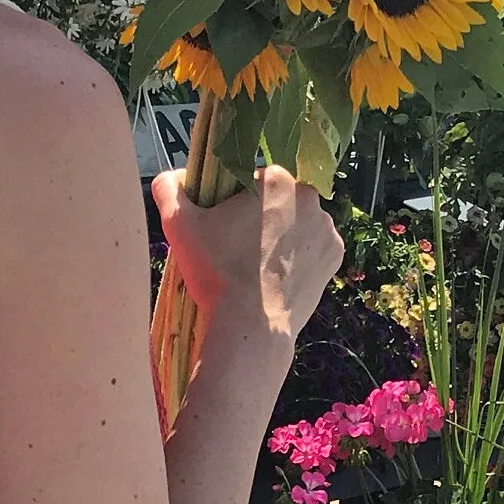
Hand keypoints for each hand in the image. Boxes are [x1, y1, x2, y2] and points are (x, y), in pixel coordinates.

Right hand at [151, 166, 342, 360]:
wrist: (252, 324)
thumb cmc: (216, 270)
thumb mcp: (178, 225)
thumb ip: (169, 189)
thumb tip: (168, 178)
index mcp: (276, 179)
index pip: (252, 181)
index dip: (235, 203)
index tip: (225, 226)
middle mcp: (309, 197)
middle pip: (278, 201)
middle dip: (261, 217)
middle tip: (239, 248)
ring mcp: (327, 228)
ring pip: (298, 224)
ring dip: (282, 236)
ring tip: (258, 265)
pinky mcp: (335, 256)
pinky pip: (314, 248)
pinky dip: (300, 258)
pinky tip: (278, 275)